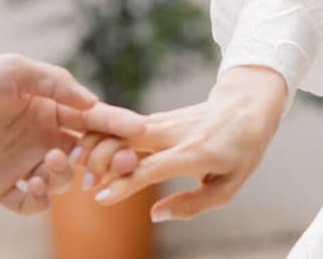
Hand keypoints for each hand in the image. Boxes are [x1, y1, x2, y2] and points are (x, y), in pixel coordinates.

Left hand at [0, 51, 145, 213]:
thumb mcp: (18, 72)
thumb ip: (58, 86)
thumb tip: (94, 105)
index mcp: (49, 108)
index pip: (93, 120)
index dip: (118, 125)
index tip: (141, 131)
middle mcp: (40, 137)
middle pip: (88, 155)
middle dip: (106, 159)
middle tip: (113, 162)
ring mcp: (22, 164)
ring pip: (64, 181)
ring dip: (66, 175)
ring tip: (50, 161)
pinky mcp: (0, 188)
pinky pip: (33, 204)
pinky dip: (41, 200)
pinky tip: (33, 184)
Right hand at [61, 64, 288, 222]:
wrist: (246, 106)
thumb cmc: (240, 152)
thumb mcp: (228, 187)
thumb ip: (192, 204)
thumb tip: (155, 216)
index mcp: (196, 153)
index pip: (153, 167)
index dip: (126, 183)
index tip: (100, 197)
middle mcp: (176, 133)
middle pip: (129, 139)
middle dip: (101, 158)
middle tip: (81, 183)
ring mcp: (165, 121)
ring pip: (123, 128)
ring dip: (97, 145)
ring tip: (77, 168)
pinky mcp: (158, 117)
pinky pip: (126, 126)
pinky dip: (104, 135)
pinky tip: (88, 152)